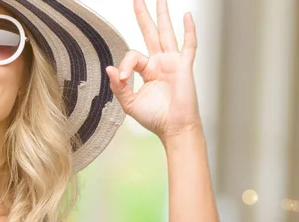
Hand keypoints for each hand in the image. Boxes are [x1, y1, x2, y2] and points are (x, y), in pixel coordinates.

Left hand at [106, 0, 200, 138]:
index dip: (124, 64)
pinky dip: (189, 31)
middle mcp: (160, 63)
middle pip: (150, 33)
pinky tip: (187, 16)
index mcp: (147, 70)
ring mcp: (172, 62)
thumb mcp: (129, 103)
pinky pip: (188, 45)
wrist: (173, 128)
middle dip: (144, 15)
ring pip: (167, 33)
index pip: (132, 56)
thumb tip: (109, 69)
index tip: (121, 77)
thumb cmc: (155, 118)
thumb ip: (118, 86)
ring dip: (163, 15)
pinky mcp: (184, 67)